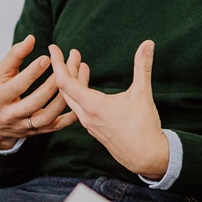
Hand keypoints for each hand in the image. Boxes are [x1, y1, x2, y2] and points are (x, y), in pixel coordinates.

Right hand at [0, 35, 79, 148]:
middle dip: (51, 85)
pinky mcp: (36, 132)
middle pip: (34, 102)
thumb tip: (31, 38)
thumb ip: (15, 56)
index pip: (17, 86)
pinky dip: (69, 118)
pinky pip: (55, 127)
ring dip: (63, 99)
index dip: (32, 73)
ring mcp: (24, 126)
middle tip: (66, 68)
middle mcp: (10, 115)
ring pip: (47, 117)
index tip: (47, 58)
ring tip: (74, 81)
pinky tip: (79, 103)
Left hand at [48, 40, 168, 178]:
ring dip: (73, 81)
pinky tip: (87, 88)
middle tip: (70, 53)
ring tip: (80, 65)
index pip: (65, 82)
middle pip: (65, 90)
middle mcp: (86, 116)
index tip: (53, 48)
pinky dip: (79, 94)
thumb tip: (148, 43)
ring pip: (72, 100)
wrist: (146, 157)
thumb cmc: (143, 127)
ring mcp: (89, 124)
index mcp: (93, 106)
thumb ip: (143, 66)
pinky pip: (78, 108)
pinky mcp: (94, 129)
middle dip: (66, 68)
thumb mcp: (142, 93)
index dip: (57, 63)